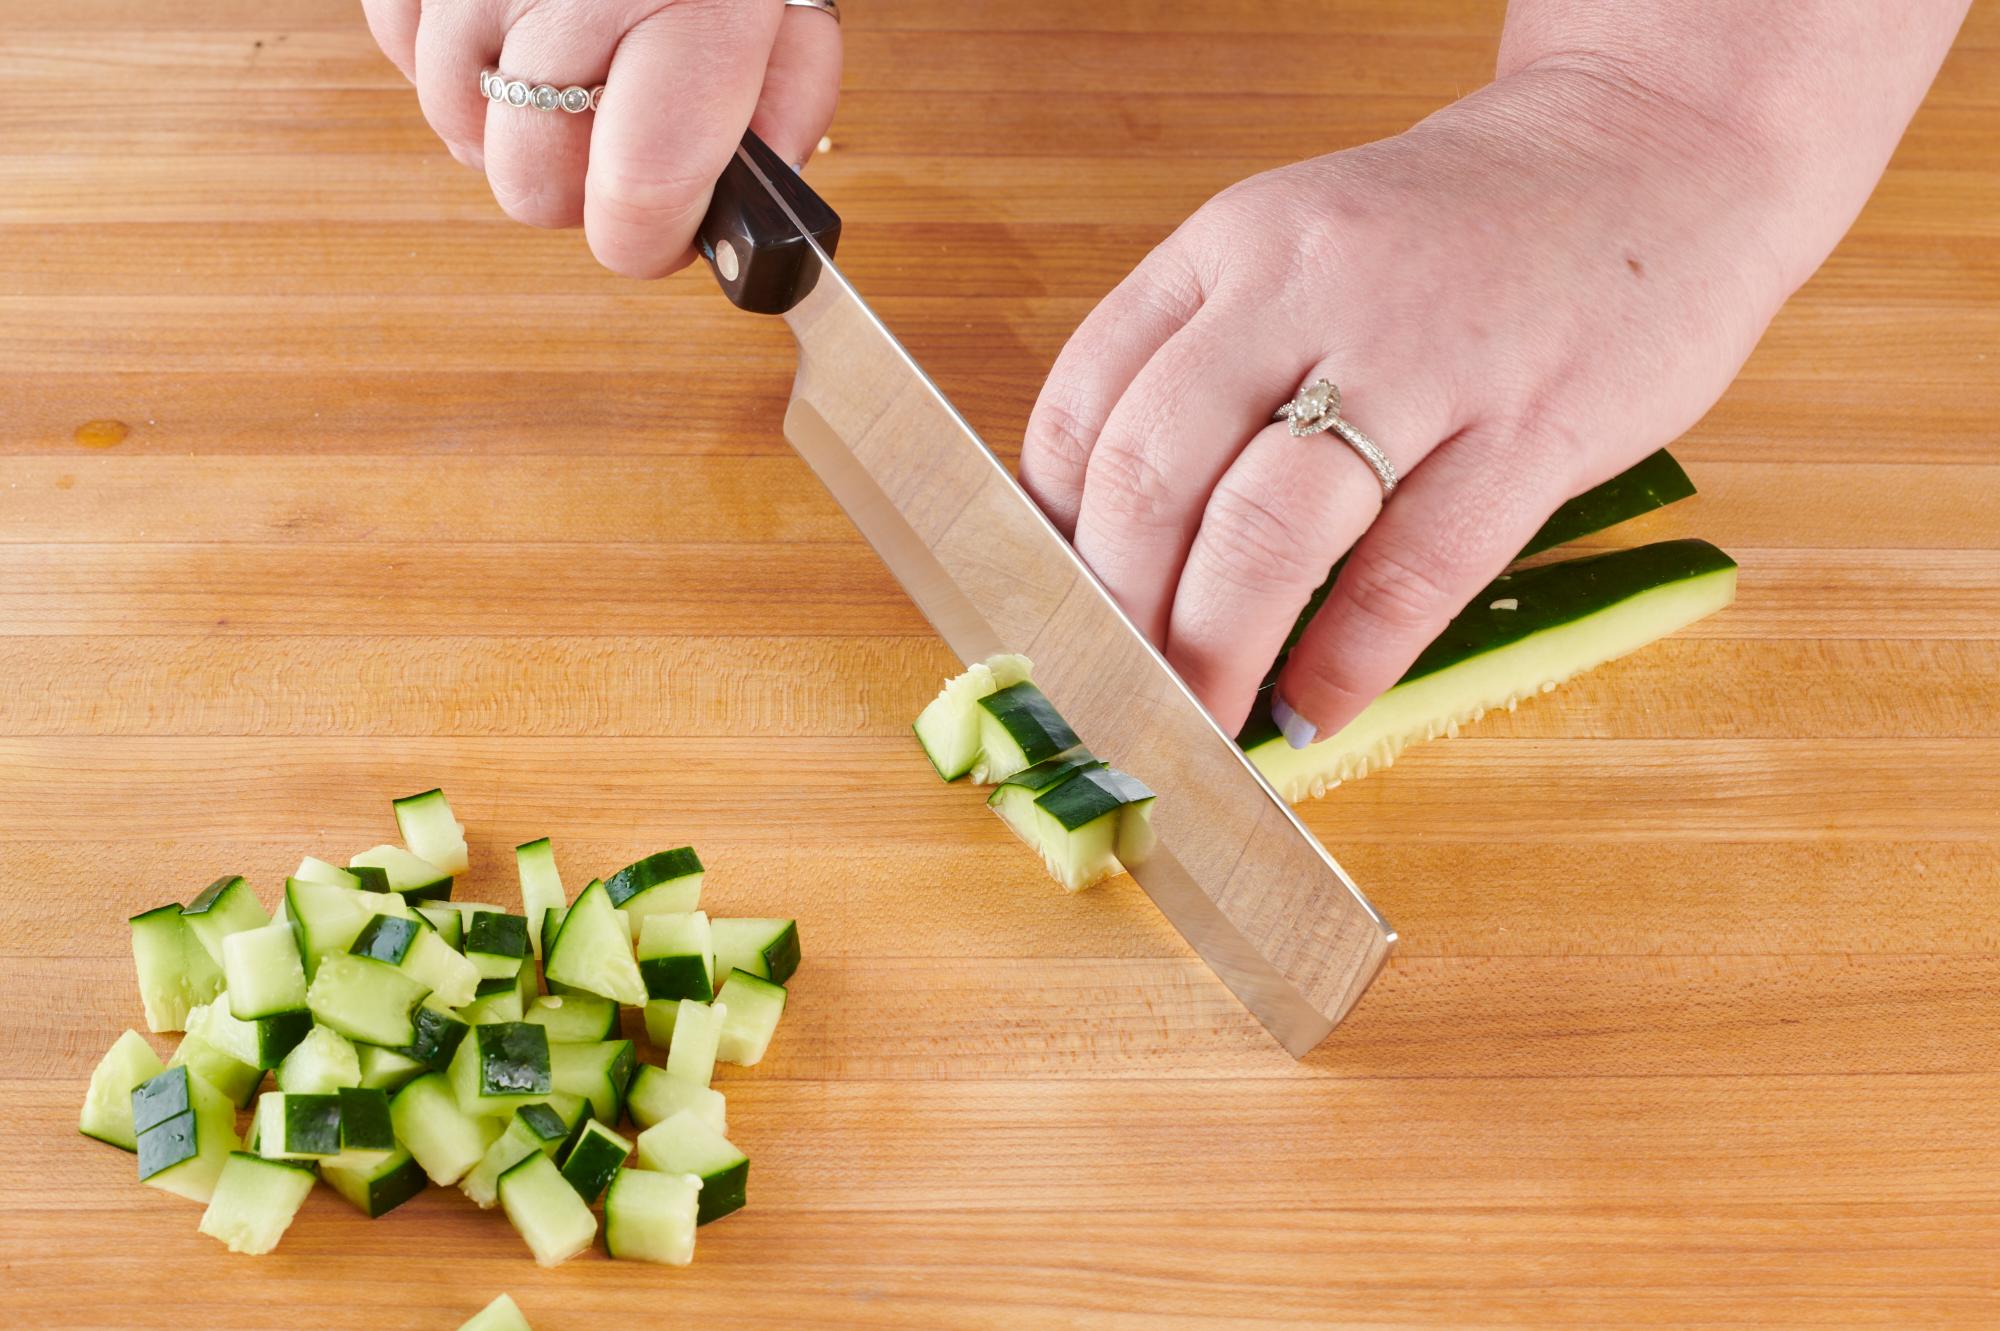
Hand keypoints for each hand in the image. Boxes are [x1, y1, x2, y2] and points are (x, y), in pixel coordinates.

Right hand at [362, 0, 840, 276]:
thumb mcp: (788, 2)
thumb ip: (782, 110)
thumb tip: (740, 211)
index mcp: (686, 6)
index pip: (635, 194)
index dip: (644, 241)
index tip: (658, 232)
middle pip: (530, 186)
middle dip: (577, 188)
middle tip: (613, 141)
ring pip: (459, 132)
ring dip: (512, 124)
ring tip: (565, 64)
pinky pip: (404, 58)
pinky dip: (456, 60)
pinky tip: (512, 16)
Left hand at [1020, 64, 1790, 744]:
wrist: (1655, 152)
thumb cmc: (1458, 237)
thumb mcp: (1299, 253)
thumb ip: (1209, 364)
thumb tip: (1119, 542)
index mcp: (1230, 246)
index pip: (1085, 404)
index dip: (1049, 536)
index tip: (1053, 617)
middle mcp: (1306, 286)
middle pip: (1154, 478)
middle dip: (1117, 616)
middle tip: (1114, 695)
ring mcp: (1424, 354)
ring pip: (1267, 530)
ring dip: (1213, 653)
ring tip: (1199, 726)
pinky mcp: (1534, 423)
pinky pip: (1413, 571)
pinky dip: (1348, 660)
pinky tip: (1316, 707)